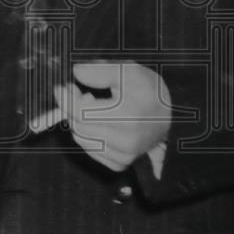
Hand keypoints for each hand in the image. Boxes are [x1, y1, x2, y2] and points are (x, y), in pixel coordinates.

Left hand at [55, 61, 170, 172]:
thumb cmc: (148, 91)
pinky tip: (100, 124)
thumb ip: (101, 70)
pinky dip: (88, 136)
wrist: (169, 116)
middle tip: (80, 94)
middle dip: (72, 107)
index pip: (81, 112)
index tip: (63, 87)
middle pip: (78, 125)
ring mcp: (124, 155)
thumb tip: (77, 73)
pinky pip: (89, 150)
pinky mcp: (121, 163)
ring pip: (80, 139)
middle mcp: (127, 140)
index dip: (67, 98)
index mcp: (129, 115)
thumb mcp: (128, 70)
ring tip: (94, 108)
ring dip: (79, 122)